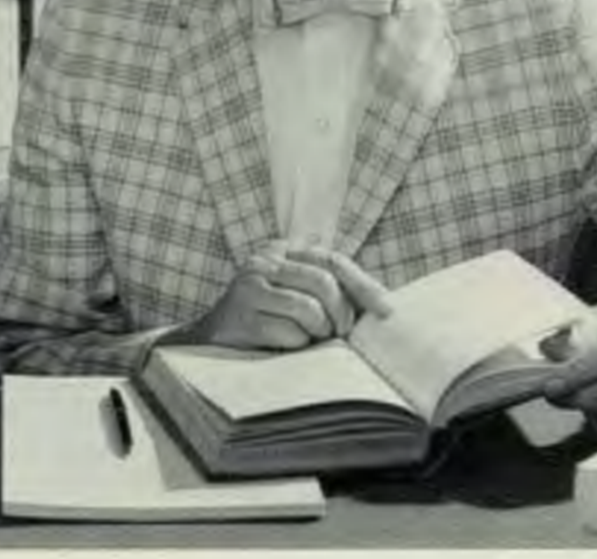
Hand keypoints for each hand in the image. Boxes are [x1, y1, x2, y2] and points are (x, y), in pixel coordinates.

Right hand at [182, 241, 391, 351]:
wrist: (210, 341)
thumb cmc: (264, 320)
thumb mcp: (297, 296)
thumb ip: (330, 290)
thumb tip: (382, 305)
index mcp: (281, 250)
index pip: (332, 260)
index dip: (363, 285)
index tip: (387, 311)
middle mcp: (263, 261)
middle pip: (323, 282)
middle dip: (341, 313)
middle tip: (340, 332)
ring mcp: (249, 287)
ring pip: (309, 310)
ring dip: (318, 332)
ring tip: (309, 338)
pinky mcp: (241, 317)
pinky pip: (289, 334)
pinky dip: (297, 346)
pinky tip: (285, 346)